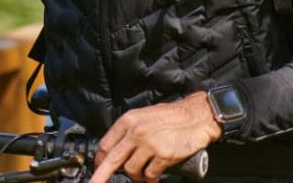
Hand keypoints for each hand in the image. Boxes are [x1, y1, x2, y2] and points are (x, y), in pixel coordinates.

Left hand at [89, 92, 220, 182]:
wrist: (196, 116)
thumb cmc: (171, 116)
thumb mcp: (143, 116)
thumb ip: (129, 132)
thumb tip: (118, 150)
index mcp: (128, 121)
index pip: (106, 144)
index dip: (99, 160)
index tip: (96, 168)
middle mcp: (136, 132)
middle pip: (112, 159)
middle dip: (101, 175)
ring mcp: (149, 144)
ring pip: (131, 170)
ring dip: (136, 177)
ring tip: (143, 174)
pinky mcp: (163, 155)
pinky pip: (150, 175)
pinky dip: (150, 180)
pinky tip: (153, 179)